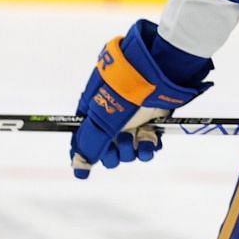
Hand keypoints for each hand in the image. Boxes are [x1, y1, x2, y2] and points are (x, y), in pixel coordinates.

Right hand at [70, 20, 211, 178]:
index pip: (83, 138)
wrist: (160, 70)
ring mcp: (132, 118)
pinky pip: (147, 144)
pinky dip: (149, 147)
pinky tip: (150, 143)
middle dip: (113, 153)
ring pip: (128, 149)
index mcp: (92, 109)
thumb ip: (90, 143)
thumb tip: (78, 168)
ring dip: (132, 149)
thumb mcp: (102, 117)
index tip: (88, 165)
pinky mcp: (152, 121)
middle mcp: (110, 115)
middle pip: (106, 148)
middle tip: (120, 144)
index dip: (85, 153)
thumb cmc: (125, 89)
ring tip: (137, 137)